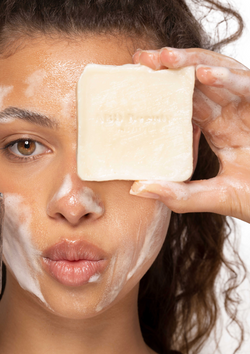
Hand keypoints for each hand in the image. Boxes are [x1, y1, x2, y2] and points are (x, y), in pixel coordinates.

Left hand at [130, 47, 249, 222]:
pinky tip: (205, 75)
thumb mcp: (214, 197)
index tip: (135, 78)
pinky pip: (247, 87)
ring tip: (165, 58)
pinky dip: (228, 79)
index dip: (161, 89)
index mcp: (216, 128)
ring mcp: (247, 108)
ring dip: (193, 63)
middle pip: (197, 82)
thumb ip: (180, 194)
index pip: (184, 101)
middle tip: (141, 59)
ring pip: (219, 75)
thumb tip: (137, 188)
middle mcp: (230, 113)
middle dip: (170, 67)